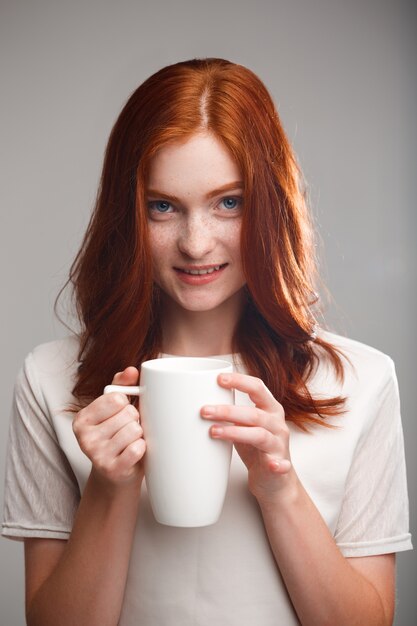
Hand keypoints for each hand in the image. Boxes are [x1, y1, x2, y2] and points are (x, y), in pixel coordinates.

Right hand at [72, 367, 145, 487]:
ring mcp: (97, 455)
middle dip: (134, 420)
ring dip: (138, 435)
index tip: (121, 414)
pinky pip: (137, 448)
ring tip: (130, 442)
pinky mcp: (112, 470)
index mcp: (81, 419)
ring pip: (134, 430)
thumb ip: (121, 385)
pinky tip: (134, 453)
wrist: (115, 475)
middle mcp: (84, 437)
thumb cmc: (115, 436)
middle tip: (126, 431)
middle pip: (128, 414)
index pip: (117, 398)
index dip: (126, 404)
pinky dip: (142, 448)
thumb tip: (131, 371)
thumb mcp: (113, 409)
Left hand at [201, 372, 294, 504]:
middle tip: (204, 411)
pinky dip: (276, 464)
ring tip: (214, 432)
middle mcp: (277, 423)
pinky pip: (280, 464)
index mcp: (270, 408)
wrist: (273, 479)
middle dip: (227, 411)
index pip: (257, 388)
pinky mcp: (281, 466)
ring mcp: (279, 444)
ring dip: (236, 433)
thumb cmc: (255, 448)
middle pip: (254, 413)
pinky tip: (271, 464)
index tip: (219, 379)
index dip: (239, 381)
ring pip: (260, 435)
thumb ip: (232, 413)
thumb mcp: (244, 425)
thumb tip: (200, 401)